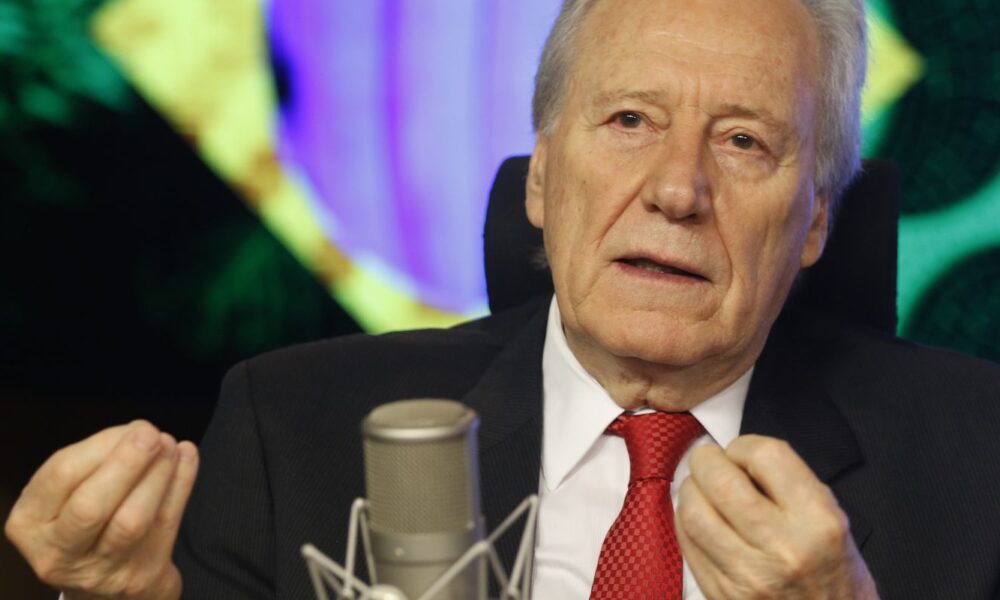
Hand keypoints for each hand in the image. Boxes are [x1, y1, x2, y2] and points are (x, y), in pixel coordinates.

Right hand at [5, 421, 198, 599]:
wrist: (104, 585)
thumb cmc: (84, 524)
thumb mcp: (67, 495)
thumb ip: (93, 462)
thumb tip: (137, 433)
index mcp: (30, 523)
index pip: (61, 476)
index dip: (101, 446)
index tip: (132, 427)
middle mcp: (58, 553)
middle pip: (91, 506)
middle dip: (126, 463)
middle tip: (151, 434)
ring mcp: (99, 572)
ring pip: (131, 522)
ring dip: (157, 475)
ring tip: (171, 446)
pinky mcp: (138, 578)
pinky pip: (164, 527)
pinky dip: (181, 486)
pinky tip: (187, 458)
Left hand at [675, 435, 878, 598]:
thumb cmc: (837, 579)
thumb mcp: (834, 523)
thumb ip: (789, 485)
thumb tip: (739, 456)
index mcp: (818, 521)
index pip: (764, 455)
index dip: (743, 446)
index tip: (740, 452)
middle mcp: (782, 547)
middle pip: (719, 480)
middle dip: (706, 460)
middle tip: (709, 461)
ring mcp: (748, 575)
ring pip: (693, 512)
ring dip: (690, 490)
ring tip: (700, 488)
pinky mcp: (721, 593)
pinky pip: (687, 544)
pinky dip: (686, 521)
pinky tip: (699, 518)